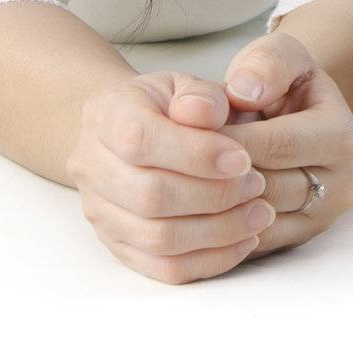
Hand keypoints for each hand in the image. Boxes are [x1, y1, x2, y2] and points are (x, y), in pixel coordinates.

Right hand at [66, 71, 275, 285]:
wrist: (136, 130)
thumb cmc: (169, 105)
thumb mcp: (185, 84)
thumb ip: (201, 96)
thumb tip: (208, 113)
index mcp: (106, 115)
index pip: (141, 140)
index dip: (196, 153)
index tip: (243, 158)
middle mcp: (91, 166)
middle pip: (150, 196)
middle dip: (214, 195)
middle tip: (258, 185)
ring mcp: (101, 212)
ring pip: (157, 239)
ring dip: (218, 231)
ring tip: (260, 214)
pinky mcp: (119, 246)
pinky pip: (163, 268)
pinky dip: (210, 260)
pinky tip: (244, 240)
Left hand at [190, 31, 352, 262]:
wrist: (292, 113)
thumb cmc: (279, 82)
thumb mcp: (277, 54)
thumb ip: (265, 65)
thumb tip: (242, 93)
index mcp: (341, 137)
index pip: (275, 146)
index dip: (225, 139)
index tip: (184, 129)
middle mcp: (340, 186)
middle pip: (265, 188)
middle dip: (215, 172)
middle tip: (173, 158)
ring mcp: (321, 219)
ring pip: (256, 221)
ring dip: (213, 203)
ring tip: (179, 178)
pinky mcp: (297, 241)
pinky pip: (251, 245)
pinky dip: (218, 227)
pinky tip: (191, 203)